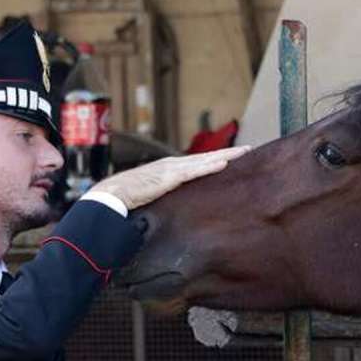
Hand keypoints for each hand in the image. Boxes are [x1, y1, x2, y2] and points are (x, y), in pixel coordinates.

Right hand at [90, 146, 251, 209]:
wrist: (112, 195)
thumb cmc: (126, 199)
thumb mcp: (148, 197)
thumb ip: (160, 198)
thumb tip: (169, 211)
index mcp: (167, 169)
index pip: (196, 163)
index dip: (213, 159)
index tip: (230, 158)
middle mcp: (172, 165)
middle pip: (205, 157)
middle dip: (227, 153)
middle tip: (247, 149)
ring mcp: (172, 169)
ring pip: (204, 160)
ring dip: (225, 155)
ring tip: (244, 152)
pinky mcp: (170, 177)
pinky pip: (195, 171)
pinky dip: (210, 166)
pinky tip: (224, 163)